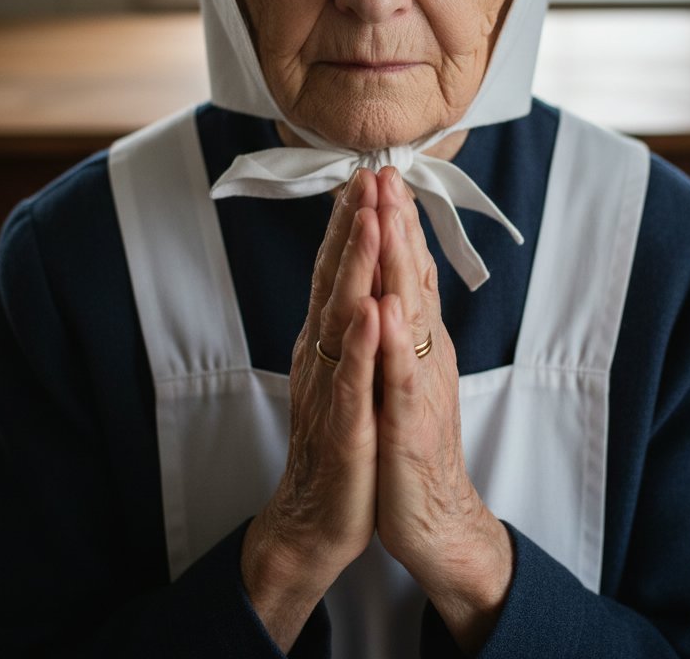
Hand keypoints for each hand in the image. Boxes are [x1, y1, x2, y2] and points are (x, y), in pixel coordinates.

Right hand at [241, 169, 381, 649]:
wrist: (318, 517)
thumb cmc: (340, 438)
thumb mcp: (346, 368)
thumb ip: (348, 319)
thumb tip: (359, 272)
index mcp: (329, 340)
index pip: (339, 270)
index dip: (352, 221)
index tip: (367, 175)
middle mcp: (324, 354)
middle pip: (336, 279)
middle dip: (353, 225)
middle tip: (366, 174)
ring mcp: (332, 389)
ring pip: (342, 319)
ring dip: (354, 267)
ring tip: (368, 220)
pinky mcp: (345, 429)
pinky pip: (352, 382)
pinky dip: (361, 346)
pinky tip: (371, 313)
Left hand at [373, 168, 512, 652]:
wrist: (433, 517)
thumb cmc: (412, 440)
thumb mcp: (405, 370)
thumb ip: (403, 322)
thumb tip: (393, 275)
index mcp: (416, 337)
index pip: (406, 268)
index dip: (395, 221)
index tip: (381, 173)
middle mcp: (422, 350)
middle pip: (411, 276)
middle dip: (396, 221)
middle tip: (385, 170)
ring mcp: (418, 385)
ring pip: (408, 314)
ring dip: (397, 263)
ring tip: (387, 215)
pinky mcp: (408, 426)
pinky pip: (397, 379)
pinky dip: (390, 342)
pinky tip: (384, 308)